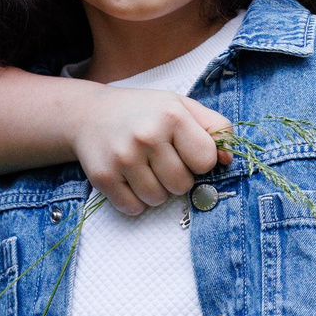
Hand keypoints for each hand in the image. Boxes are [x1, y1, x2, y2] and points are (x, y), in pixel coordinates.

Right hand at [79, 89, 230, 215]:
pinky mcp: (102, 177)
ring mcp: (122, 158)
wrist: (88, 114)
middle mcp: (147, 136)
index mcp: (172, 116)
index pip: (206, 160)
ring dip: (156, 190)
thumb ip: (215, 128)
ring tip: (145, 168)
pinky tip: (129, 179)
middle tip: (162, 160)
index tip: (185, 150)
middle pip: (182, 184)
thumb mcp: (182, 107)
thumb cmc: (145, 112)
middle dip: (177, 177)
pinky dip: (135, 201)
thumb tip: (228, 160)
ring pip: (158, 199)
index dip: (200, 160)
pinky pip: (132, 208)